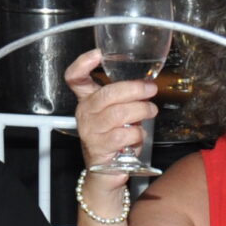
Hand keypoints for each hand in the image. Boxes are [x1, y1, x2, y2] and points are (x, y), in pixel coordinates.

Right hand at [65, 47, 158, 170]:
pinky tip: (139, 135)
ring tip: (151, 110)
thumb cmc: (114, 138)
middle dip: (134, 89)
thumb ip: (124, 98)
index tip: (98, 54)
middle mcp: (84, 113)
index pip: (74, 78)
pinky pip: (124, 134)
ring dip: (141, 110)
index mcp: (86, 100)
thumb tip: (147, 84)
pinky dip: (137, 134)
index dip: (82, 64)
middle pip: (107, 94)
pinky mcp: (100, 148)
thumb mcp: (116, 113)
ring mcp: (90, 131)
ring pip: (119, 113)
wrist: (105, 172)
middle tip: (150, 89)